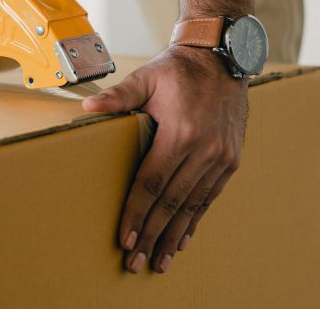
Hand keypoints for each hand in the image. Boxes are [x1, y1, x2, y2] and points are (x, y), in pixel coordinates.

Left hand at [82, 45, 247, 273]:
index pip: (152, 183)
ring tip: (158, 261)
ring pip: (192, 206)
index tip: (124, 238)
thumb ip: (119, 96)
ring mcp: (221, 157)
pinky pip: (209, 197)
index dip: (136, 213)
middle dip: (151, 235)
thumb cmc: (178, 69)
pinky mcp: (230, 160)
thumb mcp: (147, 77)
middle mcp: (204, 150)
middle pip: (171, 203)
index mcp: (181, 132)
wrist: (222, 57)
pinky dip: (195, 220)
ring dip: (173, 236)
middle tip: (135, 262)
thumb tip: (89, 108)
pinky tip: (182, 239)